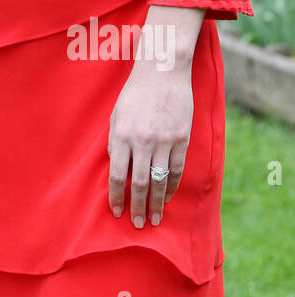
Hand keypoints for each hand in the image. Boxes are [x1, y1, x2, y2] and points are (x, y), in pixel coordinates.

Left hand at [107, 63, 192, 228]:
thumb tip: (116, 167)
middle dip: (137, 207)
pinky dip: (171, 186)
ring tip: (154, 218)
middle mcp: (142, 141)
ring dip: (156, 203)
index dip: (116, 197)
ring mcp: (164, 141)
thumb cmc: (135, 94)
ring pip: (159, 180)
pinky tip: (166, 197)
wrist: (162, 72)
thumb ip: (115, 142)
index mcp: (122, 135)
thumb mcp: (116, 115)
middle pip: (138, 183)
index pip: (116, 175)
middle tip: (137, 225)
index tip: (116, 211)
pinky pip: (176, 169)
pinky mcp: (181, 139)